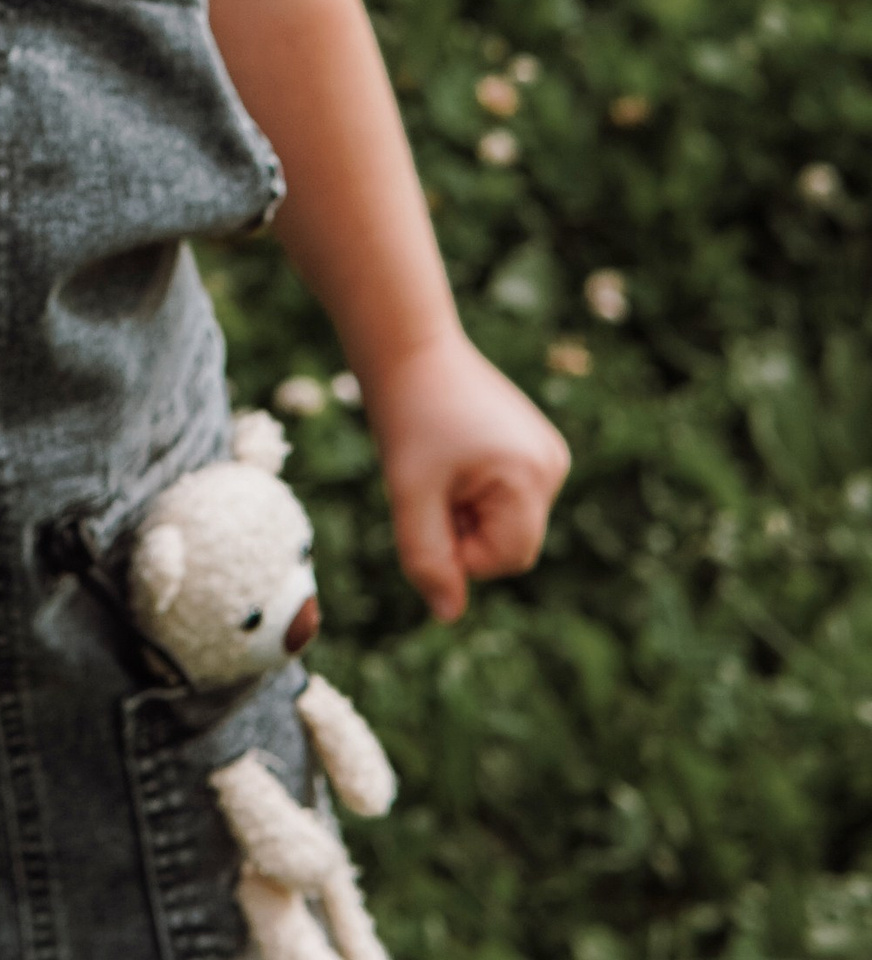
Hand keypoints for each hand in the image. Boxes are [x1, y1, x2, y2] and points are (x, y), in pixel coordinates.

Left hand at [363, 329, 569, 621]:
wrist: (408, 345)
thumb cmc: (406, 416)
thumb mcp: (408, 493)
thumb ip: (426, 557)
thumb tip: (448, 615)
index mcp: (532, 476)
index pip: (505, 560)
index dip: (460, 549)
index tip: (427, 504)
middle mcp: (553, 464)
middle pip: (510, 542)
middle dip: (465, 527)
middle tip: (430, 480)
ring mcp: (548, 451)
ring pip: (507, 519)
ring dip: (468, 506)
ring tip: (440, 459)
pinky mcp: (536, 442)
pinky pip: (508, 494)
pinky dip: (476, 487)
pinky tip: (453, 449)